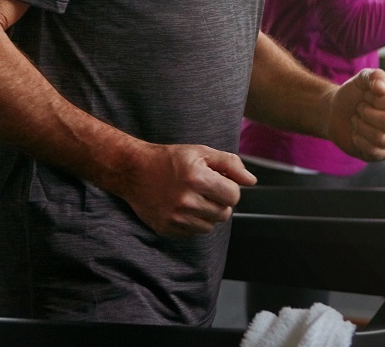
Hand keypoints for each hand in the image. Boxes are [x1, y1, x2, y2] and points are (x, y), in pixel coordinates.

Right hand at [117, 144, 255, 237]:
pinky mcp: (166, 228)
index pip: (234, 195)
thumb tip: (251, 181)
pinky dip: (192, 222)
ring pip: (210, 226)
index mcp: (197, 178)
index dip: (229, 187)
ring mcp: (175, 217)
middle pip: (224, 213)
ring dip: (207, 214)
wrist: (133, 170)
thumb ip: (229, 163)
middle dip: (219, 202)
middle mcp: (186, 200)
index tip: (218, 181)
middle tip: (204, 189)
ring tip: (192, 198)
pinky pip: (193, 232)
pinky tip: (180, 207)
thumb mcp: (200, 152)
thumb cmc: (169, 159)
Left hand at [327, 69, 384, 160]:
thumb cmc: (352, 94)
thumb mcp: (361, 79)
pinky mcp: (382, 154)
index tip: (366, 96)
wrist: (334, 112)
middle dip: (366, 113)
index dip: (378, 100)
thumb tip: (382, 89)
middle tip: (359, 109)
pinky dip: (358, 140)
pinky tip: (355, 134)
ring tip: (356, 120)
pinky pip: (374, 152)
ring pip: (380, 138)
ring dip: (360, 127)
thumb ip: (374, 76)